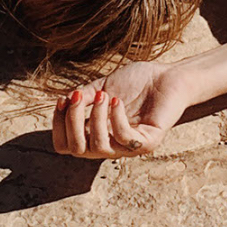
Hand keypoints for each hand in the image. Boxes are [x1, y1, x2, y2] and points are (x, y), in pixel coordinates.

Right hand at [50, 60, 195, 158]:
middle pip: (76, 150)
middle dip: (72, 121)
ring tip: (104, 96)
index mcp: (97, 134)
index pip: (65, 145)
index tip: (63, 99)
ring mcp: (129, 147)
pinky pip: (123, 138)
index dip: (57, 125)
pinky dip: (116, 117)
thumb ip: (83, 97)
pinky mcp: (147, 143)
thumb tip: (64, 102)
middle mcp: (110, 145)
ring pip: (97, 147)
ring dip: (96, 118)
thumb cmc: (137, 82)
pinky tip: (118, 101)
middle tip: (79, 97)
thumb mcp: (102, 87)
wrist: (168, 77)